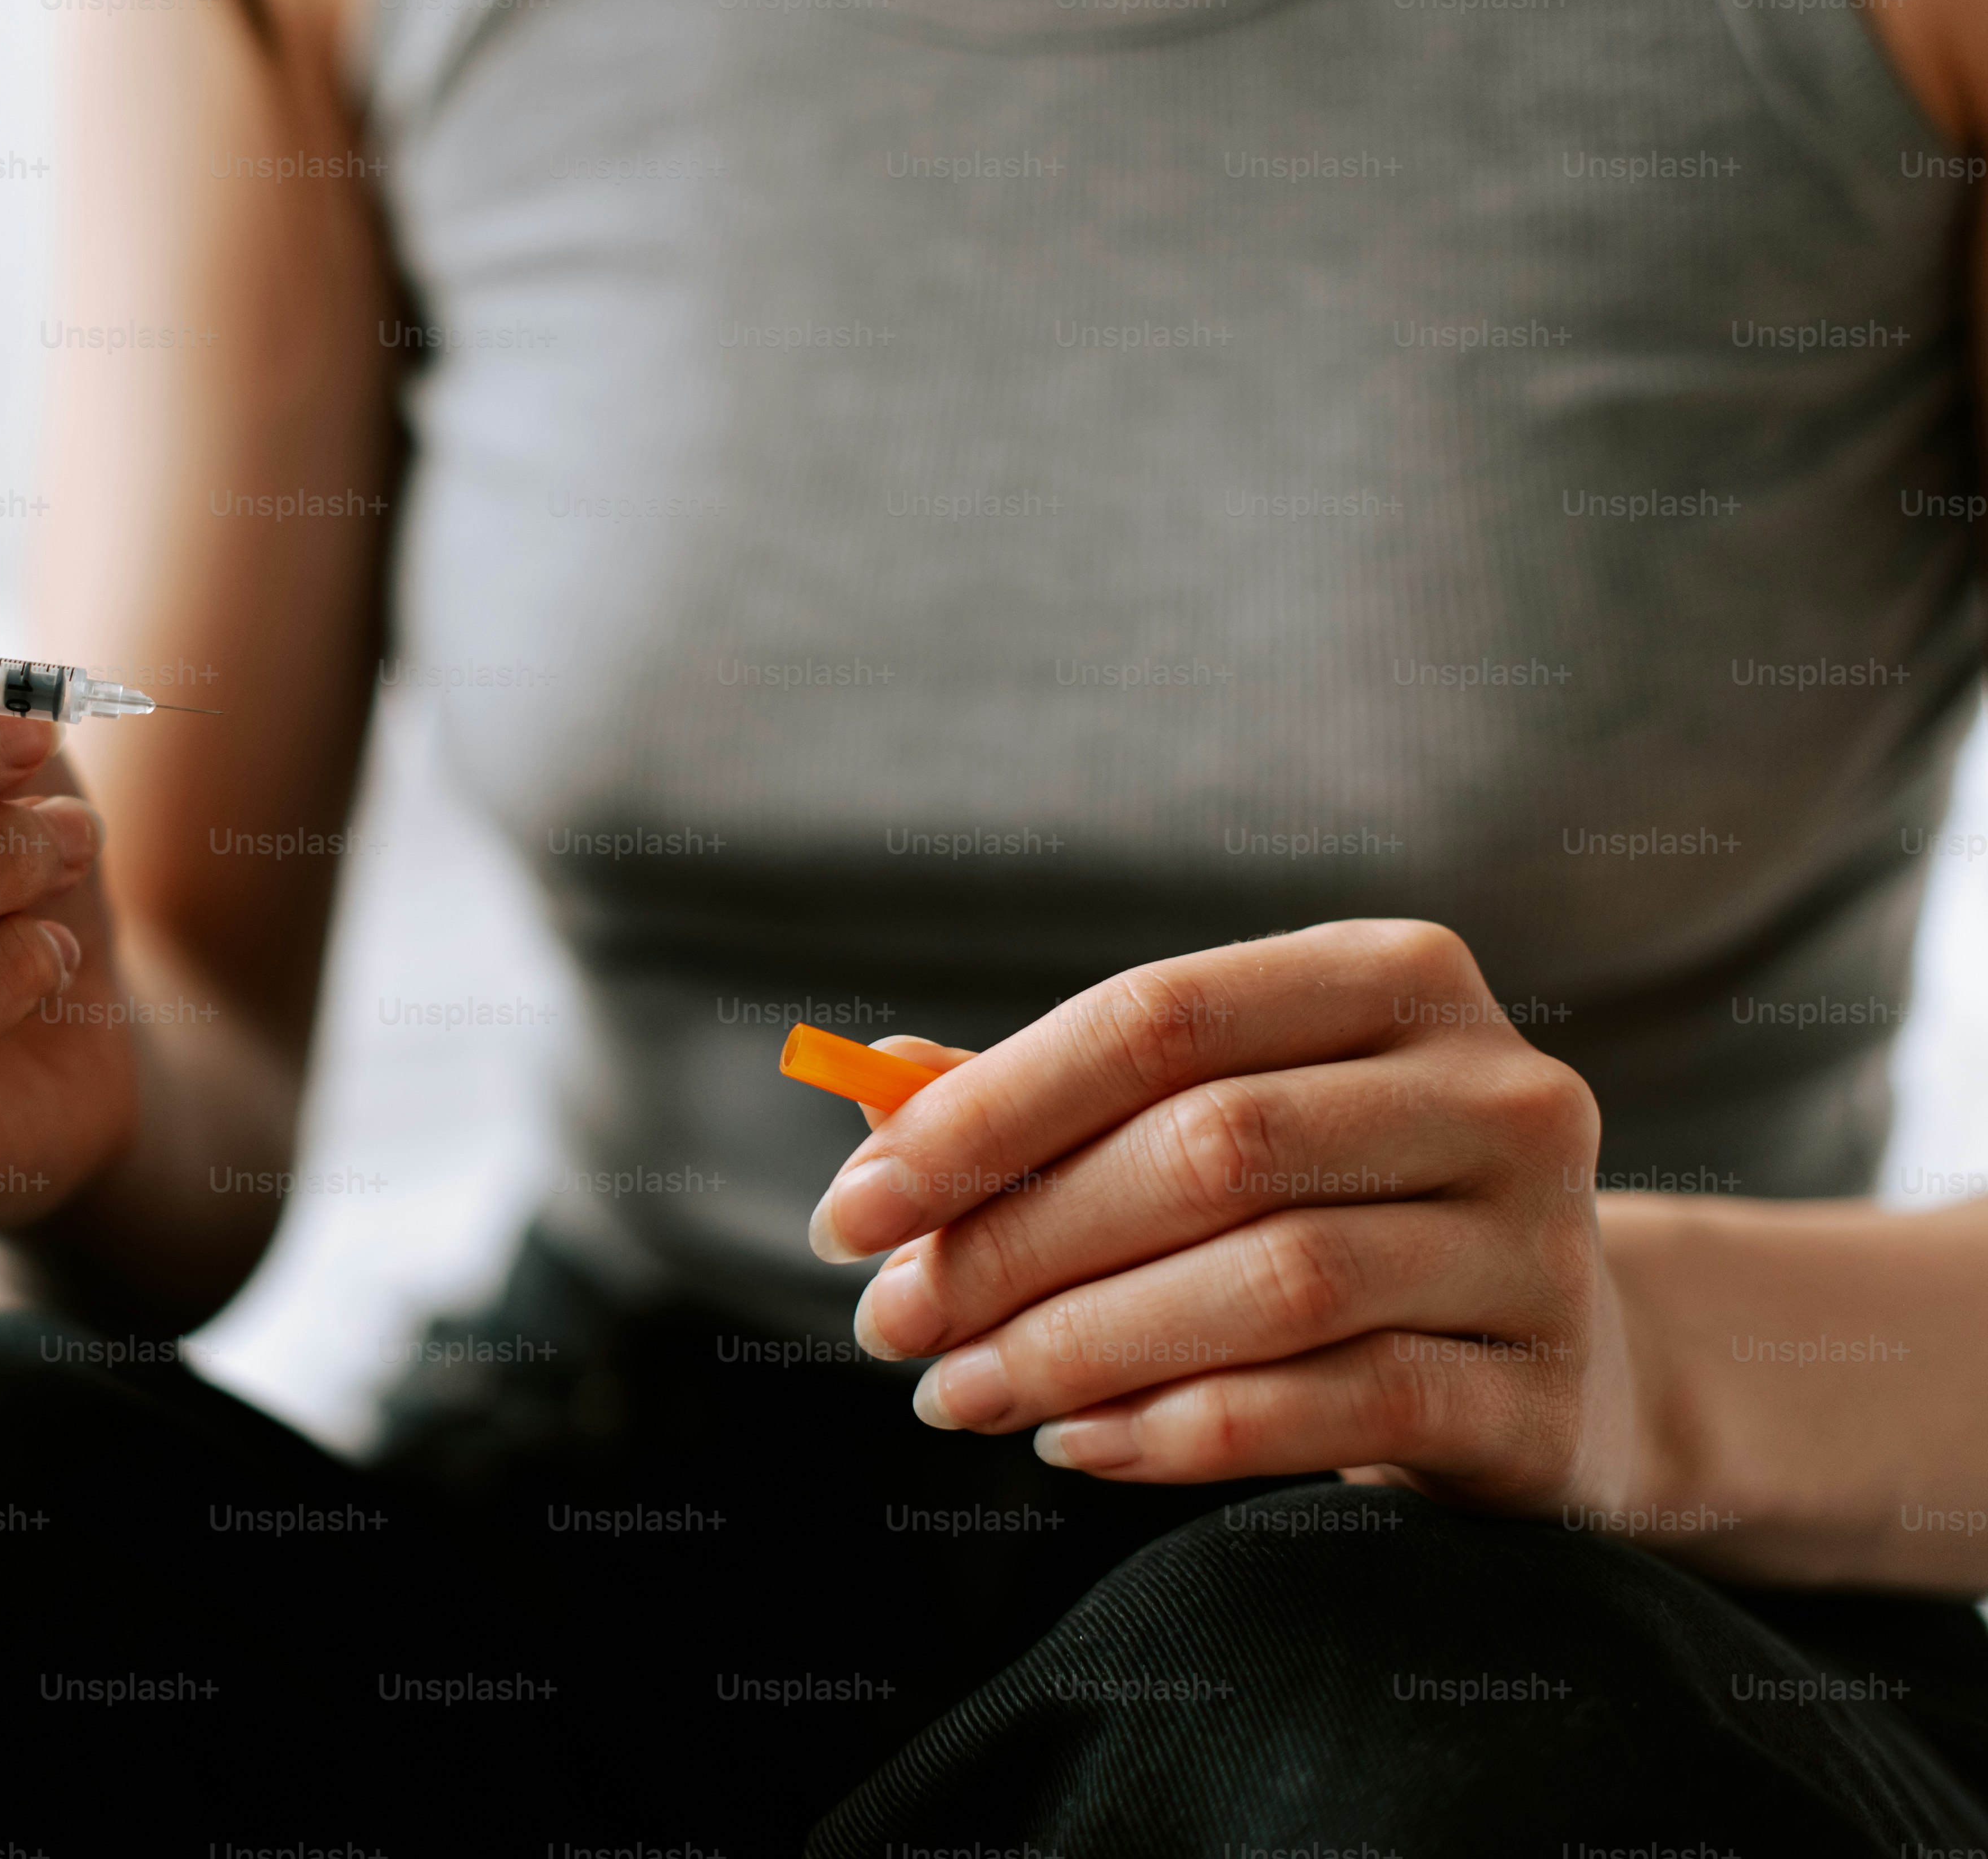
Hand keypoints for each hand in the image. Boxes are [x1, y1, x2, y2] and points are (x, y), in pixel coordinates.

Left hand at [807, 920, 1644, 1515]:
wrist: (1573, 1366)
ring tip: (958, 1393)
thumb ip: (1054, 1103)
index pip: (1156, 1021)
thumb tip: (874, 1084)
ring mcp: (1541, 1244)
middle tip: (893, 1324)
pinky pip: (1339, 1409)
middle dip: (1014, 1245)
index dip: (983, 1113)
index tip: (850, 1208)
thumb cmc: (1340, 1213)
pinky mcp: (1547, 1396)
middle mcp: (1495, 1090)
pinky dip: (1182, 1432)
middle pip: (1207, 1150)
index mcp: (1394, 977)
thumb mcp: (1219, 1124)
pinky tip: (1076, 1446)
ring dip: (1078, 1348)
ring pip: (1272, 1283)